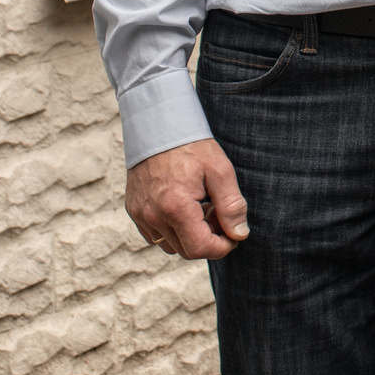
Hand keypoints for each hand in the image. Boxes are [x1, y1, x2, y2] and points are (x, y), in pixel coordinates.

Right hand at [125, 138, 248, 259]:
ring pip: (170, 245)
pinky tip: (184, 206)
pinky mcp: (134, 209)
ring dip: (190, 235)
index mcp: (175, 207)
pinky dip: (173, 229)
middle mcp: (152, 216)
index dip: (222, 247)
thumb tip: (240, 234)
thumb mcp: (219, 170)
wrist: (158, 124)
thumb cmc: (191, 145)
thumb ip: (231, 205)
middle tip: (218, 212)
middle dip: (209, 239)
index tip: (234, 233)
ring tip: (202, 206)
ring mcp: (140, 214)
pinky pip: (155, 235)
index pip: (200, 248)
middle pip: (186, 250)